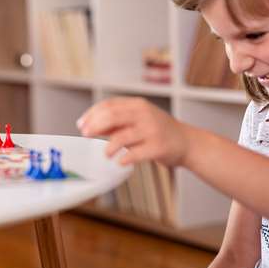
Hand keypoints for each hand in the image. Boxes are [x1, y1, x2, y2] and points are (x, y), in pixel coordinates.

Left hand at [76, 96, 190, 166]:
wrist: (187, 142)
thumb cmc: (158, 131)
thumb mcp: (138, 120)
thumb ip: (117, 122)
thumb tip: (91, 125)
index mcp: (137, 105)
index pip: (109, 105)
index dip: (92, 114)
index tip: (81, 125)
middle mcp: (144, 114)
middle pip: (113, 116)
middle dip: (95, 126)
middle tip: (86, 135)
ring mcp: (152, 130)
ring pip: (122, 136)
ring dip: (109, 147)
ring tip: (106, 154)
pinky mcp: (158, 147)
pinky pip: (136, 154)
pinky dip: (125, 159)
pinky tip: (120, 162)